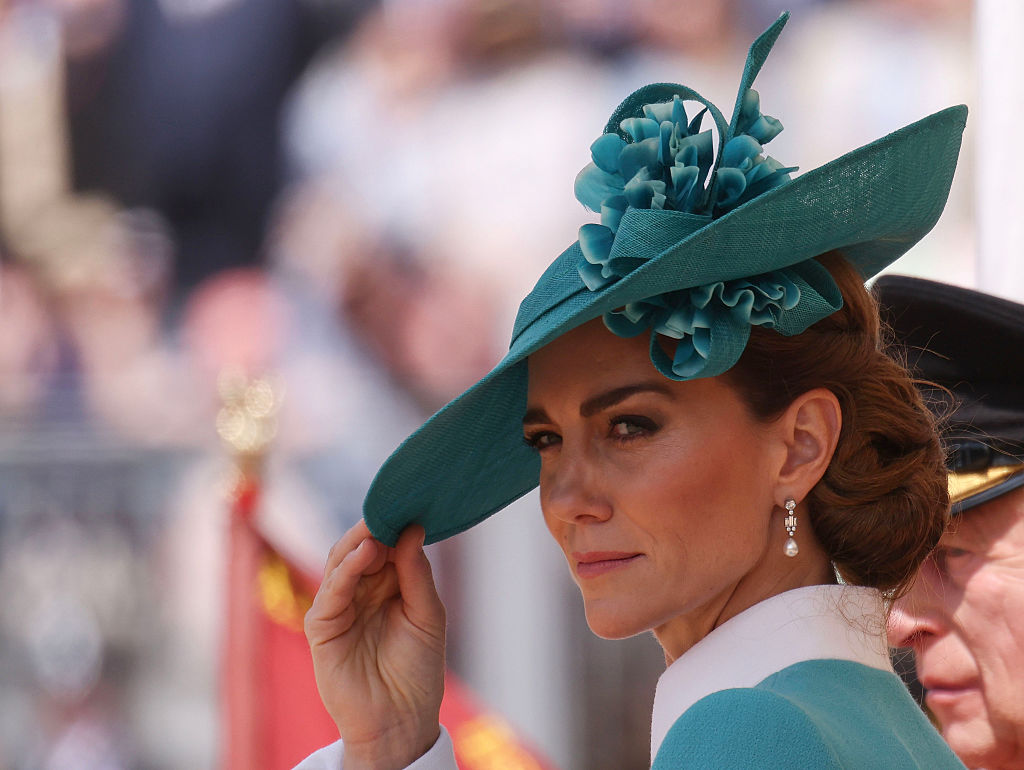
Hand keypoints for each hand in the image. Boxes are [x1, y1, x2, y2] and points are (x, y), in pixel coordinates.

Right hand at [305, 521, 445, 768]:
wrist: (402, 720)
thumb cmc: (418, 670)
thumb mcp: (428, 615)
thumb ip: (416, 573)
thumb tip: (413, 529)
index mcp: (386, 584)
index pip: (384, 543)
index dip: (394, 523)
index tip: (411, 500)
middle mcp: (360, 590)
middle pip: (358, 547)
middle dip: (375, 527)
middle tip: (393, 506)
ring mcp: (338, 607)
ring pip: (340, 562)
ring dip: (358, 543)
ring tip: (378, 529)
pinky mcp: (322, 627)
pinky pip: (330, 592)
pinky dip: (346, 570)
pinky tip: (364, 554)